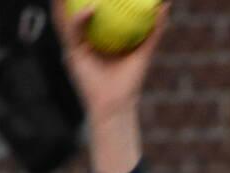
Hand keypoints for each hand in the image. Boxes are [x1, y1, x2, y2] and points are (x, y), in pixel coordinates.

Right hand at [57, 3, 170, 121]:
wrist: (118, 105)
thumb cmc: (131, 81)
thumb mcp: (144, 51)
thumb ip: (154, 30)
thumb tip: (166, 6)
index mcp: (97, 38)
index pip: (91, 11)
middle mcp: (83, 40)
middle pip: (74, 10)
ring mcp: (75, 46)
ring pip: (66, 18)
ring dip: (64, 2)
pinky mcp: (72, 54)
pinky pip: (73, 32)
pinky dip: (80, 20)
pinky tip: (90, 8)